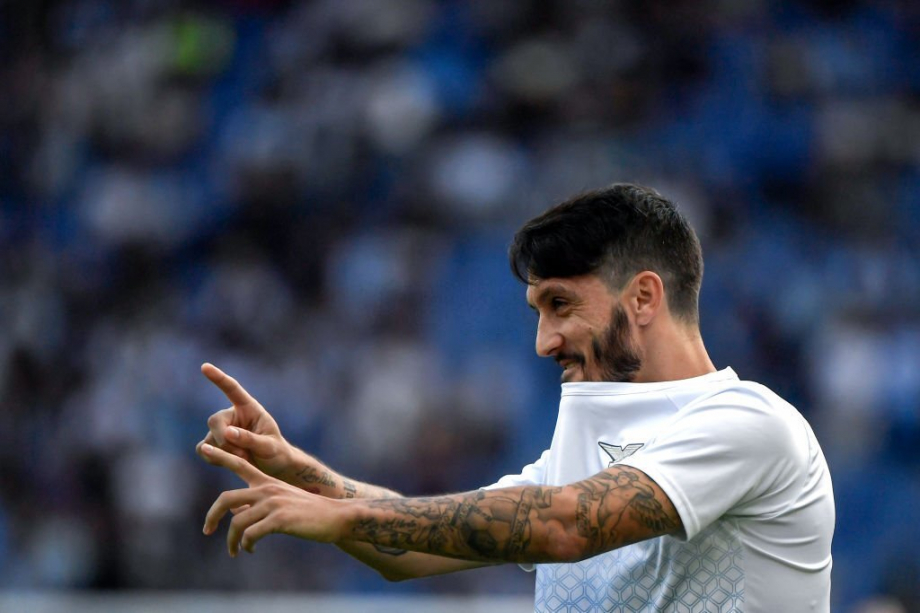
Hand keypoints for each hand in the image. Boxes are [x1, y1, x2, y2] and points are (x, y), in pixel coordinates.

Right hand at [196, 363, 291, 478]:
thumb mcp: (269, 446)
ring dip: (224, 453)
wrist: (272, 466)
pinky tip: (226, 462)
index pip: (232, 390)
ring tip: (245, 458)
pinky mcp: (214, 444)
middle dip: (224, 440)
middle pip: (214, 420)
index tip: (205, 366)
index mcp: (249, 408)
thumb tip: (227, 432)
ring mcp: (221, 430)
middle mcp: (232, 416)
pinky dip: (212, 457)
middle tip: (242, 455)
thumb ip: (250, 439)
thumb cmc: (275, 451)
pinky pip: (203, 449)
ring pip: (209, 439)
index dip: (219, 378)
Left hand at [201, 444, 348, 555]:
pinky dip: (247, 544)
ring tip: (236, 550)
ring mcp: (274, 503)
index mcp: (267, 482)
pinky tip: (251, 549)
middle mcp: (268, 489)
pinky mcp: (280, 519)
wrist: (338, 516)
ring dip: (232, 541)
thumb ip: (258, 504)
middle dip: (212, 516)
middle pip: (226, 498)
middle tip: (207, 530)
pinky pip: (251, 534)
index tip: (203, 448)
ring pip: (237, 522)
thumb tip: (236, 513)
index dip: (220, 456)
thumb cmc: (309, 512)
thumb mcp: (282, 502)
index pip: (239, 464)